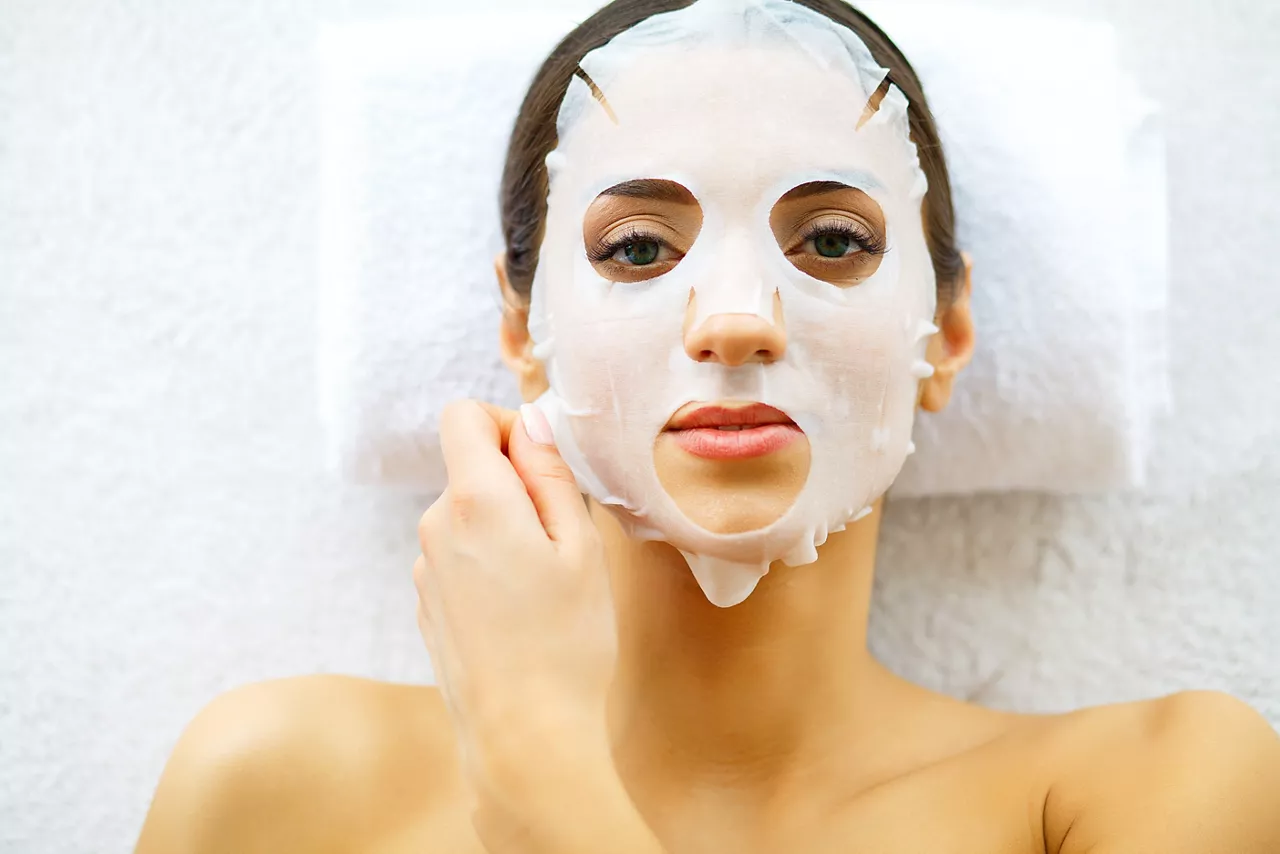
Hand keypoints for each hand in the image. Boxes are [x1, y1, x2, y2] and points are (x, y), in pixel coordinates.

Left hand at [413, 400, 617, 815]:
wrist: (525, 738)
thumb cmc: (566, 642)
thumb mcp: (580, 545)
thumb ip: (551, 473)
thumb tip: (531, 424)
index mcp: (473, 501)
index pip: (462, 415)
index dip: (506, 424)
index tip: (544, 464)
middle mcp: (434, 529)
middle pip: (469, 470)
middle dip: (516, 486)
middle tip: (565, 539)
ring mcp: (425, 571)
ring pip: (468, 518)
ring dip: (506, 530)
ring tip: (547, 587)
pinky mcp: (428, 607)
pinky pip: (460, 560)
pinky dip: (490, 567)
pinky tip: (522, 615)